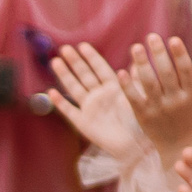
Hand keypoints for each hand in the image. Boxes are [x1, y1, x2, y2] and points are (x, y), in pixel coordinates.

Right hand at [46, 42, 146, 159]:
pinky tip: (51, 92)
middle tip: (65, 48)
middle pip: (84, 75)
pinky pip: (69, 111)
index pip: (100, 68)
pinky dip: (60, 103)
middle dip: (75, 62)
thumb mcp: (139, 96)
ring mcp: (90, 108)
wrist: (135, 147)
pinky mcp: (83, 123)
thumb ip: (135, 77)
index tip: (83, 45)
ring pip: (74, 88)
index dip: (91, 57)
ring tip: (56, 62)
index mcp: (113, 88)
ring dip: (65, 76)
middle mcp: (99, 96)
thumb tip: (139, 55)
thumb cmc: (140, 122)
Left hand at [121, 34, 191, 157]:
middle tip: (151, 36)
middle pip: (166, 74)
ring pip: (149, 84)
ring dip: (142, 64)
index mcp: (190, 95)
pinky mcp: (143, 116)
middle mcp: (175, 102)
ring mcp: (158, 109)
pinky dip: (128, 85)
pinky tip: (122, 71)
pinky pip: (134, 98)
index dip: (180, 54)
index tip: (173, 38)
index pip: (186, 71)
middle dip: (159, 54)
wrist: (178, 147)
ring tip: (136, 47)